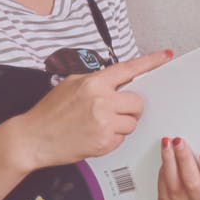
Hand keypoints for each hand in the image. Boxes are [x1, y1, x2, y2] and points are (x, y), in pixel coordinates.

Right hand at [16, 49, 172, 168]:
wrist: (33, 138)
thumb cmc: (49, 113)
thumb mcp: (70, 85)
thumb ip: (94, 81)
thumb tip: (114, 81)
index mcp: (93, 83)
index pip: (129, 69)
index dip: (151, 62)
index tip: (166, 56)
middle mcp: (102, 101)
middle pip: (137, 102)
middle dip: (130, 107)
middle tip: (114, 111)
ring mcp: (104, 123)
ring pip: (131, 122)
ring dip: (121, 124)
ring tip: (98, 124)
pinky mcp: (104, 143)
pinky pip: (122, 138)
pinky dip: (112, 138)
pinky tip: (94, 135)